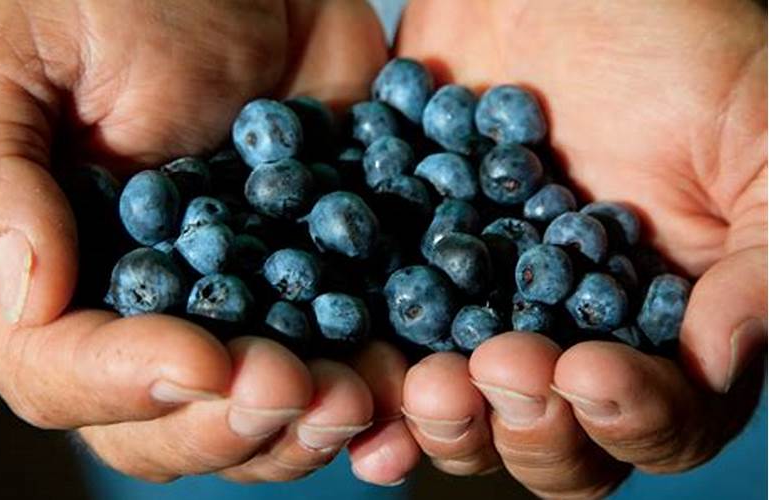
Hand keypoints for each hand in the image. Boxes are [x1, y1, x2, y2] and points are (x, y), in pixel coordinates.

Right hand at [0, 0, 419, 484]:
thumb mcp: (19, 58)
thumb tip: (27, 296)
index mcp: (50, 272)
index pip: (63, 371)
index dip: (127, 383)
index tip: (201, 362)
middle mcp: (140, 309)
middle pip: (168, 419)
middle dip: (232, 420)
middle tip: (293, 390)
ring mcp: (233, 303)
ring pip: (259, 409)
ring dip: (310, 421)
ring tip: (358, 395)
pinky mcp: (312, 278)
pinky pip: (340, 353)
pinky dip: (374, 379)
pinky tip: (402, 377)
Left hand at [394, 0, 766, 495]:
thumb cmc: (677, 48)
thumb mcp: (757, 143)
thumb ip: (763, 263)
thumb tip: (716, 362)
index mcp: (658, 325)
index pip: (656, 419)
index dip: (628, 417)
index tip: (587, 371)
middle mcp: (567, 333)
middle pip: (549, 439)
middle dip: (526, 427)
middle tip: (499, 369)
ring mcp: (481, 308)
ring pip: (462, 410)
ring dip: (444, 417)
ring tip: (427, 383)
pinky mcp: (408, 268)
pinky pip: (385, 340)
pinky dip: (369, 369)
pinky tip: (354, 376)